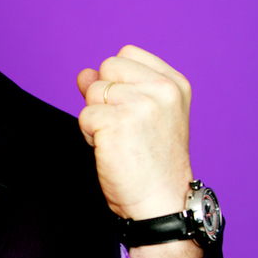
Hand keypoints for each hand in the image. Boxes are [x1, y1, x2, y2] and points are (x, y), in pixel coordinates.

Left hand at [77, 45, 193, 220]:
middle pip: (106, 68)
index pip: (126, 55)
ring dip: (96, 119)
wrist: (161, 202)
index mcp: (174, 84)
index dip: (117, 81)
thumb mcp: (143, 115)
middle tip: (124, 129)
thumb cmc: (152, 164)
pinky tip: (112, 151)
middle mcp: (161, 89)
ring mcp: (140, 104)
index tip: (131, 110)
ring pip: (92, 92)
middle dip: (104, 97)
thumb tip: (84, 73)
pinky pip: (84, 116)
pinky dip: (90, 136)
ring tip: (120, 142)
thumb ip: (115, 87)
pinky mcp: (116, 122)